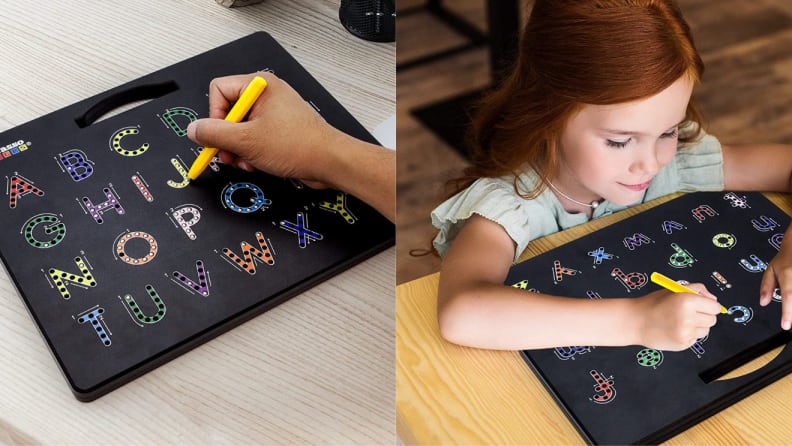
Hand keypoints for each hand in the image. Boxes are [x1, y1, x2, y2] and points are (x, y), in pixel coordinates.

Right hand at [186, 71, 342, 188]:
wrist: (330, 162)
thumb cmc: (299, 145)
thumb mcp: (246, 141)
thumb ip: (214, 134)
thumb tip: (194, 130)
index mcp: (259, 85)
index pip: (218, 90)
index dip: (214, 116)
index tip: (218, 136)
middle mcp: (266, 95)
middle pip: (227, 112)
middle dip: (226, 138)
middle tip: (228, 155)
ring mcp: (274, 112)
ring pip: (240, 129)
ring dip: (237, 150)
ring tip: (246, 162)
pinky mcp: (279, 130)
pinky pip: (253, 138)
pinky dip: (250, 153)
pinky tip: (257, 164)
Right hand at [634, 283, 720, 350]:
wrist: (634, 322)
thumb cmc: (653, 304)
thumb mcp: (673, 290)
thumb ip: (695, 289)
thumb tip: (713, 299)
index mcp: (687, 300)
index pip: (715, 307)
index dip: (709, 305)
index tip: (703, 306)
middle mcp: (688, 317)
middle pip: (712, 320)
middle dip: (704, 316)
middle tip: (689, 314)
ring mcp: (686, 332)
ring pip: (705, 330)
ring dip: (697, 326)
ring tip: (680, 322)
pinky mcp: (683, 344)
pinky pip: (695, 339)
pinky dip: (688, 335)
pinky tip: (674, 330)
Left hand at [759, 225, 791, 328]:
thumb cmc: (785, 259)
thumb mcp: (771, 270)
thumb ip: (766, 287)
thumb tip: (763, 302)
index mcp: (788, 275)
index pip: (788, 296)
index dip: (787, 313)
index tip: (786, 325)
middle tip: (788, 321)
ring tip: (789, 312)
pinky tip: (791, 304)